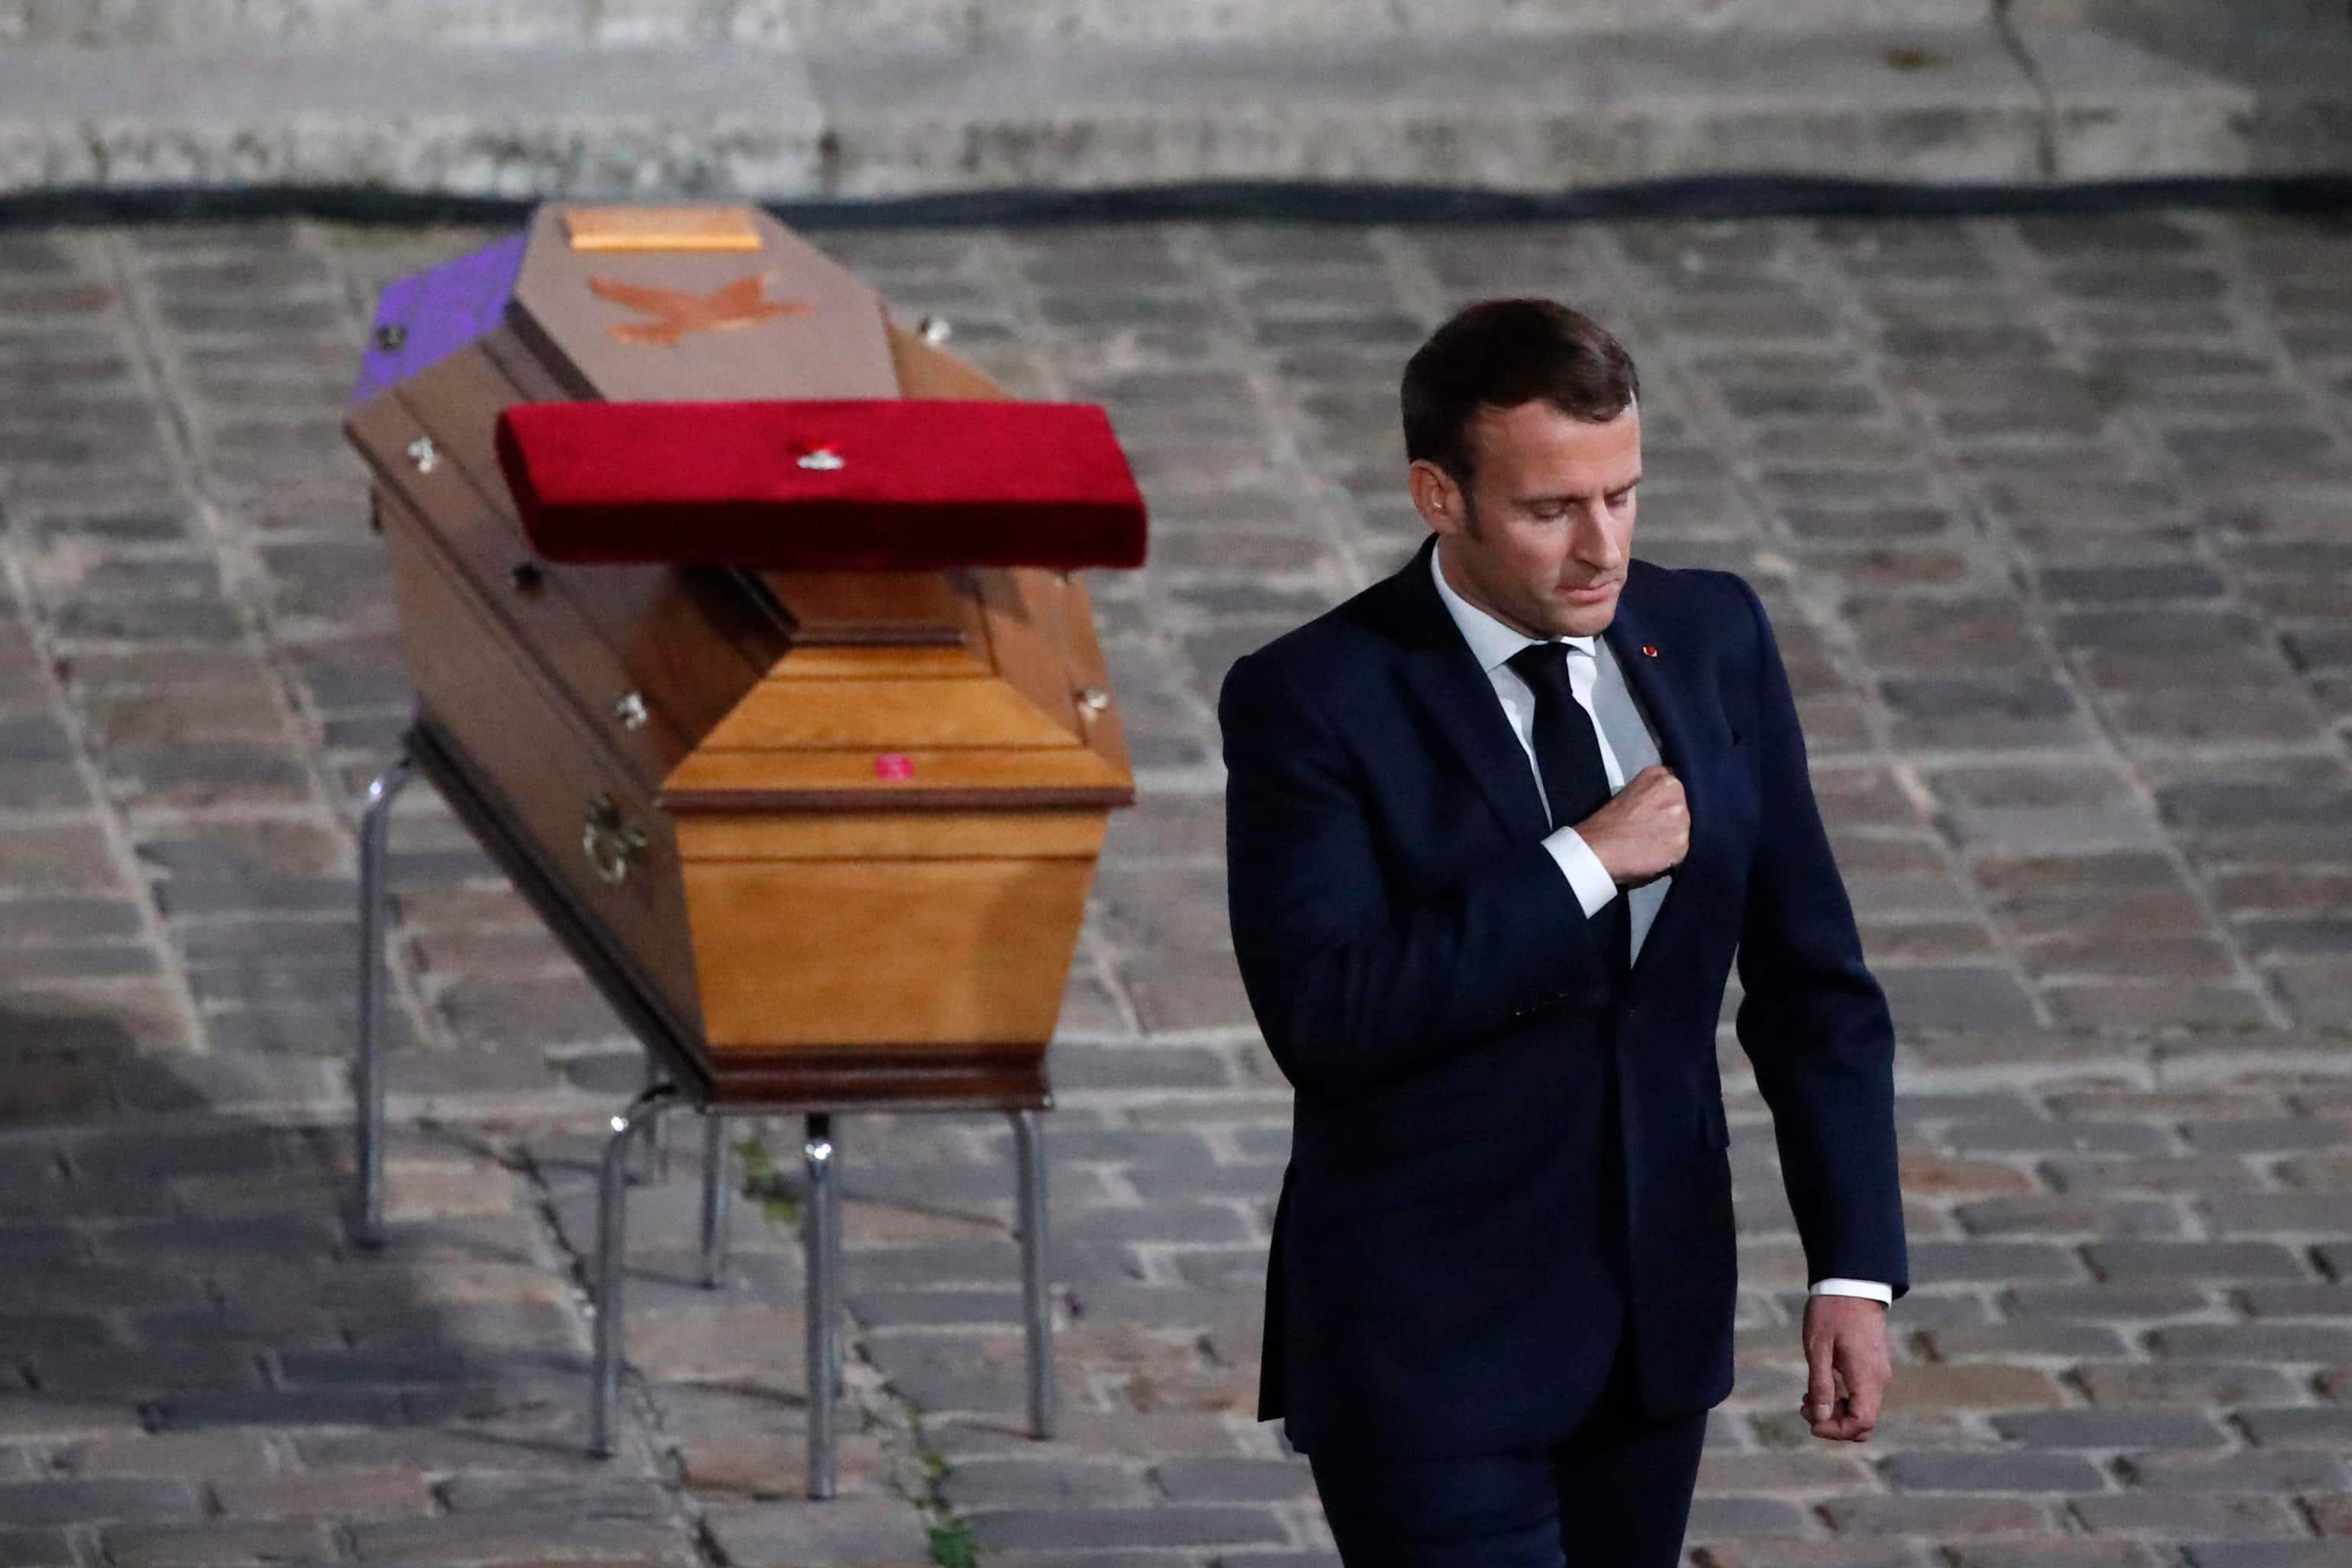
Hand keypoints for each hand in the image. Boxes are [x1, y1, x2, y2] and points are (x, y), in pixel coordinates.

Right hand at [1576, 764, 1686, 886]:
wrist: (1597, 849)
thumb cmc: (1608, 823)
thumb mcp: (1631, 792)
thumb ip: (1654, 793)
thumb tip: (1668, 804)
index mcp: (1661, 776)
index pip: (1681, 785)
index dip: (1675, 800)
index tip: (1665, 810)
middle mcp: (1676, 792)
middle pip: (1690, 806)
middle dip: (1678, 817)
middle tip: (1659, 829)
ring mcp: (1681, 818)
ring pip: (1690, 829)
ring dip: (1677, 837)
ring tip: (1657, 844)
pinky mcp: (1682, 843)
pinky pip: (1685, 850)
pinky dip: (1674, 855)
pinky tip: (1658, 855)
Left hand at [1800, 1294, 1890, 1441]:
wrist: (1852, 1283)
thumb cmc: (1831, 1312)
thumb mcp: (1818, 1348)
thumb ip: (1820, 1384)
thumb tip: (1819, 1418)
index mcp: (1867, 1377)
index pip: (1861, 1423)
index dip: (1836, 1431)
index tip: (1810, 1422)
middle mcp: (1878, 1380)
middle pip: (1863, 1422)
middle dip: (1833, 1423)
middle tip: (1804, 1407)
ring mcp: (1878, 1374)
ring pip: (1862, 1409)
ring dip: (1835, 1411)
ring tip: (1807, 1397)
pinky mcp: (1873, 1367)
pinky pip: (1861, 1395)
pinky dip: (1842, 1399)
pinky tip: (1820, 1386)